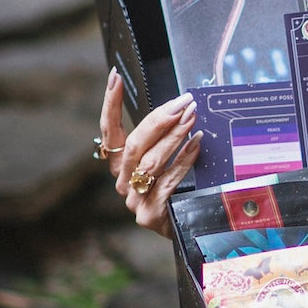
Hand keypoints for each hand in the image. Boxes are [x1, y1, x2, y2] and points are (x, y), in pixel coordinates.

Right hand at [98, 68, 202, 236]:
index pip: (109, 131)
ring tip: (192, 116)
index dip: (110, 104)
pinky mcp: (152, 213)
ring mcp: (135, 199)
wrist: (185, 231)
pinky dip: (184, 159)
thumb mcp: (164, 163)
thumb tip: (179, 106)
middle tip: (183, 102)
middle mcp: (122, 181)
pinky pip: (169, 180)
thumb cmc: (176, 191)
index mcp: (120, 166)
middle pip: (135, 144)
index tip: (115, 76)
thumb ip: (163, 140)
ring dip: (174, 135)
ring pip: (151, 161)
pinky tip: (197, 143)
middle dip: (159, 119)